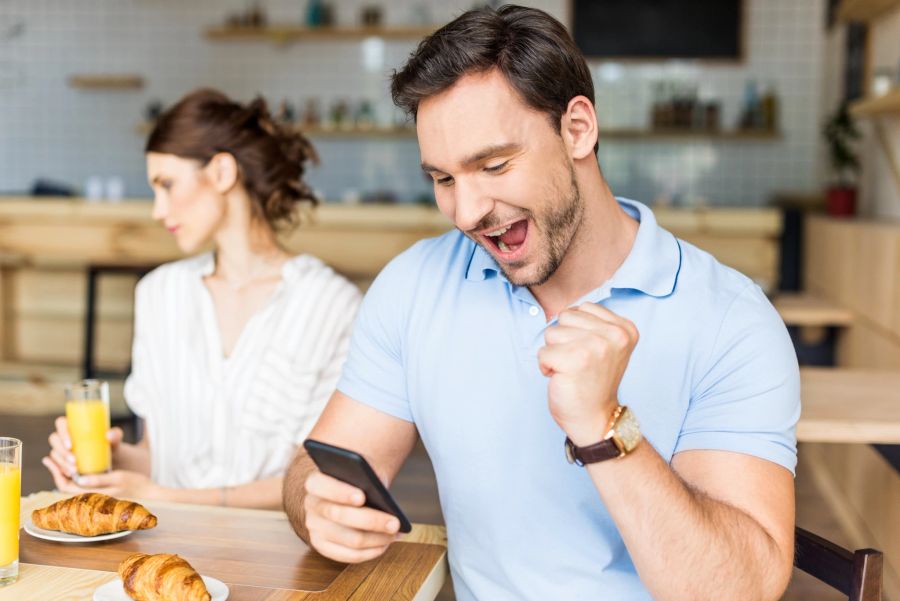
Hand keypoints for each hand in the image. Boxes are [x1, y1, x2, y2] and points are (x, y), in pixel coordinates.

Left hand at [41, 457, 161, 499]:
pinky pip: (80, 487)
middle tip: (49, 457)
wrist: (150, 495)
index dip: (56, 473)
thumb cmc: (136, 485)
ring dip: (63, 473)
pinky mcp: (99, 493)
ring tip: (56, 460)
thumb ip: (99, 480)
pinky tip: (73, 468)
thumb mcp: (119, 478)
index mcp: (94, 495)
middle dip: (56, 472)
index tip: (51, 459)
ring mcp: (94, 496)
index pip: (66, 486)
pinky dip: (73, 477)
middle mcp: (91, 498)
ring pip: (71, 487)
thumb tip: (79, 479)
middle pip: (65, 487)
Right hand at [46, 416, 124, 478]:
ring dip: (61, 462)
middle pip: (54, 439)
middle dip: (62, 451)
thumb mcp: (115, 440)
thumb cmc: (111, 444)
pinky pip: (55, 464)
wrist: (112, 459)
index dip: (62, 432)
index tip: (70, 444)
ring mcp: (62, 448)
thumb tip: (109, 434)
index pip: (61, 423)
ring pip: (54, 453)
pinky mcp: (62, 460)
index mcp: (75, 424)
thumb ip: (116, 435)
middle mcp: (65, 435)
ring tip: (75, 470)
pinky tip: (70, 474)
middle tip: (74, 460)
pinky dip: (61, 469)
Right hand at [303, 470, 401, 562]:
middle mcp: (311, 505)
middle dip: (370, 520)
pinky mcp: (323, 546)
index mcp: (315, 482)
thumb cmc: (361, 480)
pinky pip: (348, 555)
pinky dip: (370, 551)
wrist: (354, 490)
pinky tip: (385, 544)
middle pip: (339, 516)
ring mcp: (314, 528)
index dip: (340, 492)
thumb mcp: (363, 472)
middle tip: (395, 523)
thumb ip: (367, 479)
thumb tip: (382, 500)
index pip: (321, 485)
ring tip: (395, 533)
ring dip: (376, 538)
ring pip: (348, 539)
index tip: (362, 497)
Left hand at [538, 303, 638, 445]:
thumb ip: (591, 322)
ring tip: (571, 370)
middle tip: (579, 364)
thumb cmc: (593, 381)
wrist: (596, 419)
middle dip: (564, 340)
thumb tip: (561, 310)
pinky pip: (543, 352)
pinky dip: (546, 367)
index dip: (577, 331)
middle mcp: (615, 335)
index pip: (583, 307)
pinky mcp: (576, 360)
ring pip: (551, 332)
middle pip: (565, 317)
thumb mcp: (604, 345)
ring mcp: (596, 346)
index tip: (590, 354)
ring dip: (555, 353)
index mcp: (625, 328)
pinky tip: (563, 378)